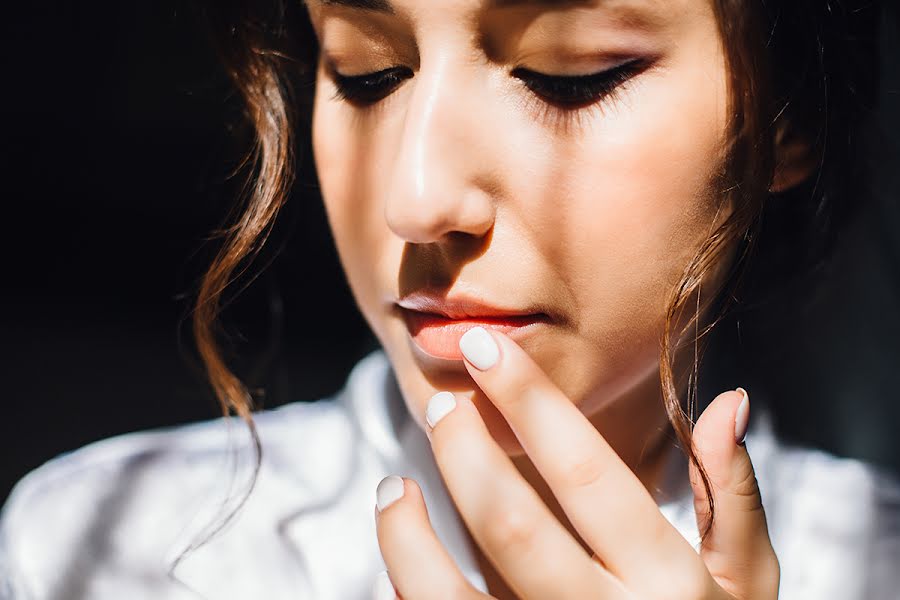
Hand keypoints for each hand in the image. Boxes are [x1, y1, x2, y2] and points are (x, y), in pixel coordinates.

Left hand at [373, 327, 779, 598]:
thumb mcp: (745, 585)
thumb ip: (733, 498)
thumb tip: (727, 401)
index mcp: (666, 581)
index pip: (584, 470)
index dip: (529, 401)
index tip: (486, 350)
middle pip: (508, 522)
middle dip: (462, 449)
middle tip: (441, 404)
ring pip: (449, 593)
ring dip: (405, 532)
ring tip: (393, 488)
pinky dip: (406, 592)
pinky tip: (401, 559)